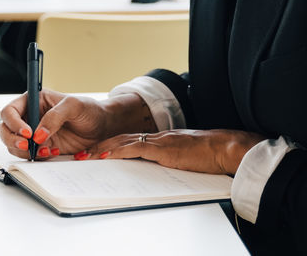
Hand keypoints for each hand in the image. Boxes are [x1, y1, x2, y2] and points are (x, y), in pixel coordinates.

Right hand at [0, 90, 138, 158]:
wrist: (102, 126)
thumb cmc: (89, 109)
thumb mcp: (74, 105)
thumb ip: (55, 117)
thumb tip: (38, 134)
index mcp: (33, 101)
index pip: (10, 111)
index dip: (13, 123)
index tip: (27, 133)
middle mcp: (30, 117)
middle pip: (5, 129)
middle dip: (12, 140)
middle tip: (28, 145)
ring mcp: (34, 134)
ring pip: (14, 145)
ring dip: (25, 151)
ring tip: (47, 150)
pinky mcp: (42, 147)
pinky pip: (29, 155)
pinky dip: (37, 157)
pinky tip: (53, 153)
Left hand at [82, 129, 264, 175]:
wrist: (224, 148)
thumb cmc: (210, 155)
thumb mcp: (185, 157)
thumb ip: (170, 160)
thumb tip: (159, 169)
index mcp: (162, 139)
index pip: (130, 140)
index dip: (111, 146)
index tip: (96, 152)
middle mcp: (157, 137)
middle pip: (121, 139)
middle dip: (99, 147)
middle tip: (81, 154)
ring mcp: (158, 141)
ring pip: (123, 142)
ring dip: (102, 150)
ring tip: (85, 156)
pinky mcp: (162, 148)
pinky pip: (135, 148)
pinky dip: (117, 151)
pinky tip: (105, 155)